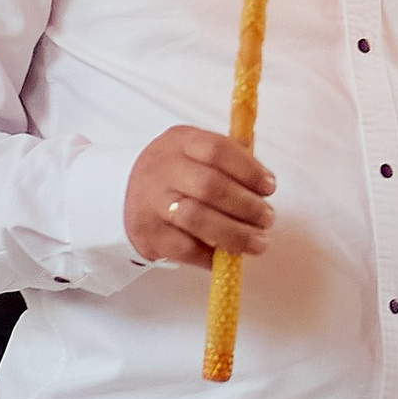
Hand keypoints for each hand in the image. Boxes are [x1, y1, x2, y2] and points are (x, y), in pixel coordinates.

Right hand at [125, 126, 275, 265]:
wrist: (127, 196)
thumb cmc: (178, 173)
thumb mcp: (196, 152)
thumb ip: (231, 160)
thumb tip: (265, 184)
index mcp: (180, 141)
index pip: (217, 149)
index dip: (248, 169)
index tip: (269, 187)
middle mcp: (163, 169)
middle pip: (209, 186)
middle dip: (246, 205)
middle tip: (267, 219)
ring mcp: (152, 202)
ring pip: (197, 219)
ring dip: (234, 233)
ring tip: (258, 242)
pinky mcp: (148, 234)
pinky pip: (185, 248)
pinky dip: (211, 256)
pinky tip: (228, 256)